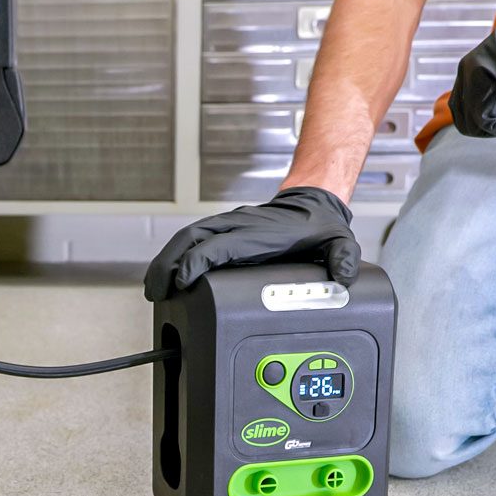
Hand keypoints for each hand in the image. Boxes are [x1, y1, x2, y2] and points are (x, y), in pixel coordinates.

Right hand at [144, 187, 359, 301]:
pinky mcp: (224, 232)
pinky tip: (166, 275)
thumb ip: (343, 258)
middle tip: (154, 291)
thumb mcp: (339, 241)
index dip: (196, 262)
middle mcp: (239, 226)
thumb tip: (344, 275)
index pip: (219, 245)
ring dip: (166, 260)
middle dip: (168, 263)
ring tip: (152, 287)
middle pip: (192, 239)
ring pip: (187, 238)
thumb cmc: (320, 227)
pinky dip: (175, 255)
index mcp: (259, 233)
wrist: (313, 204)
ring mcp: (229, 227)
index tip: (180, 281)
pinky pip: (193, 240)